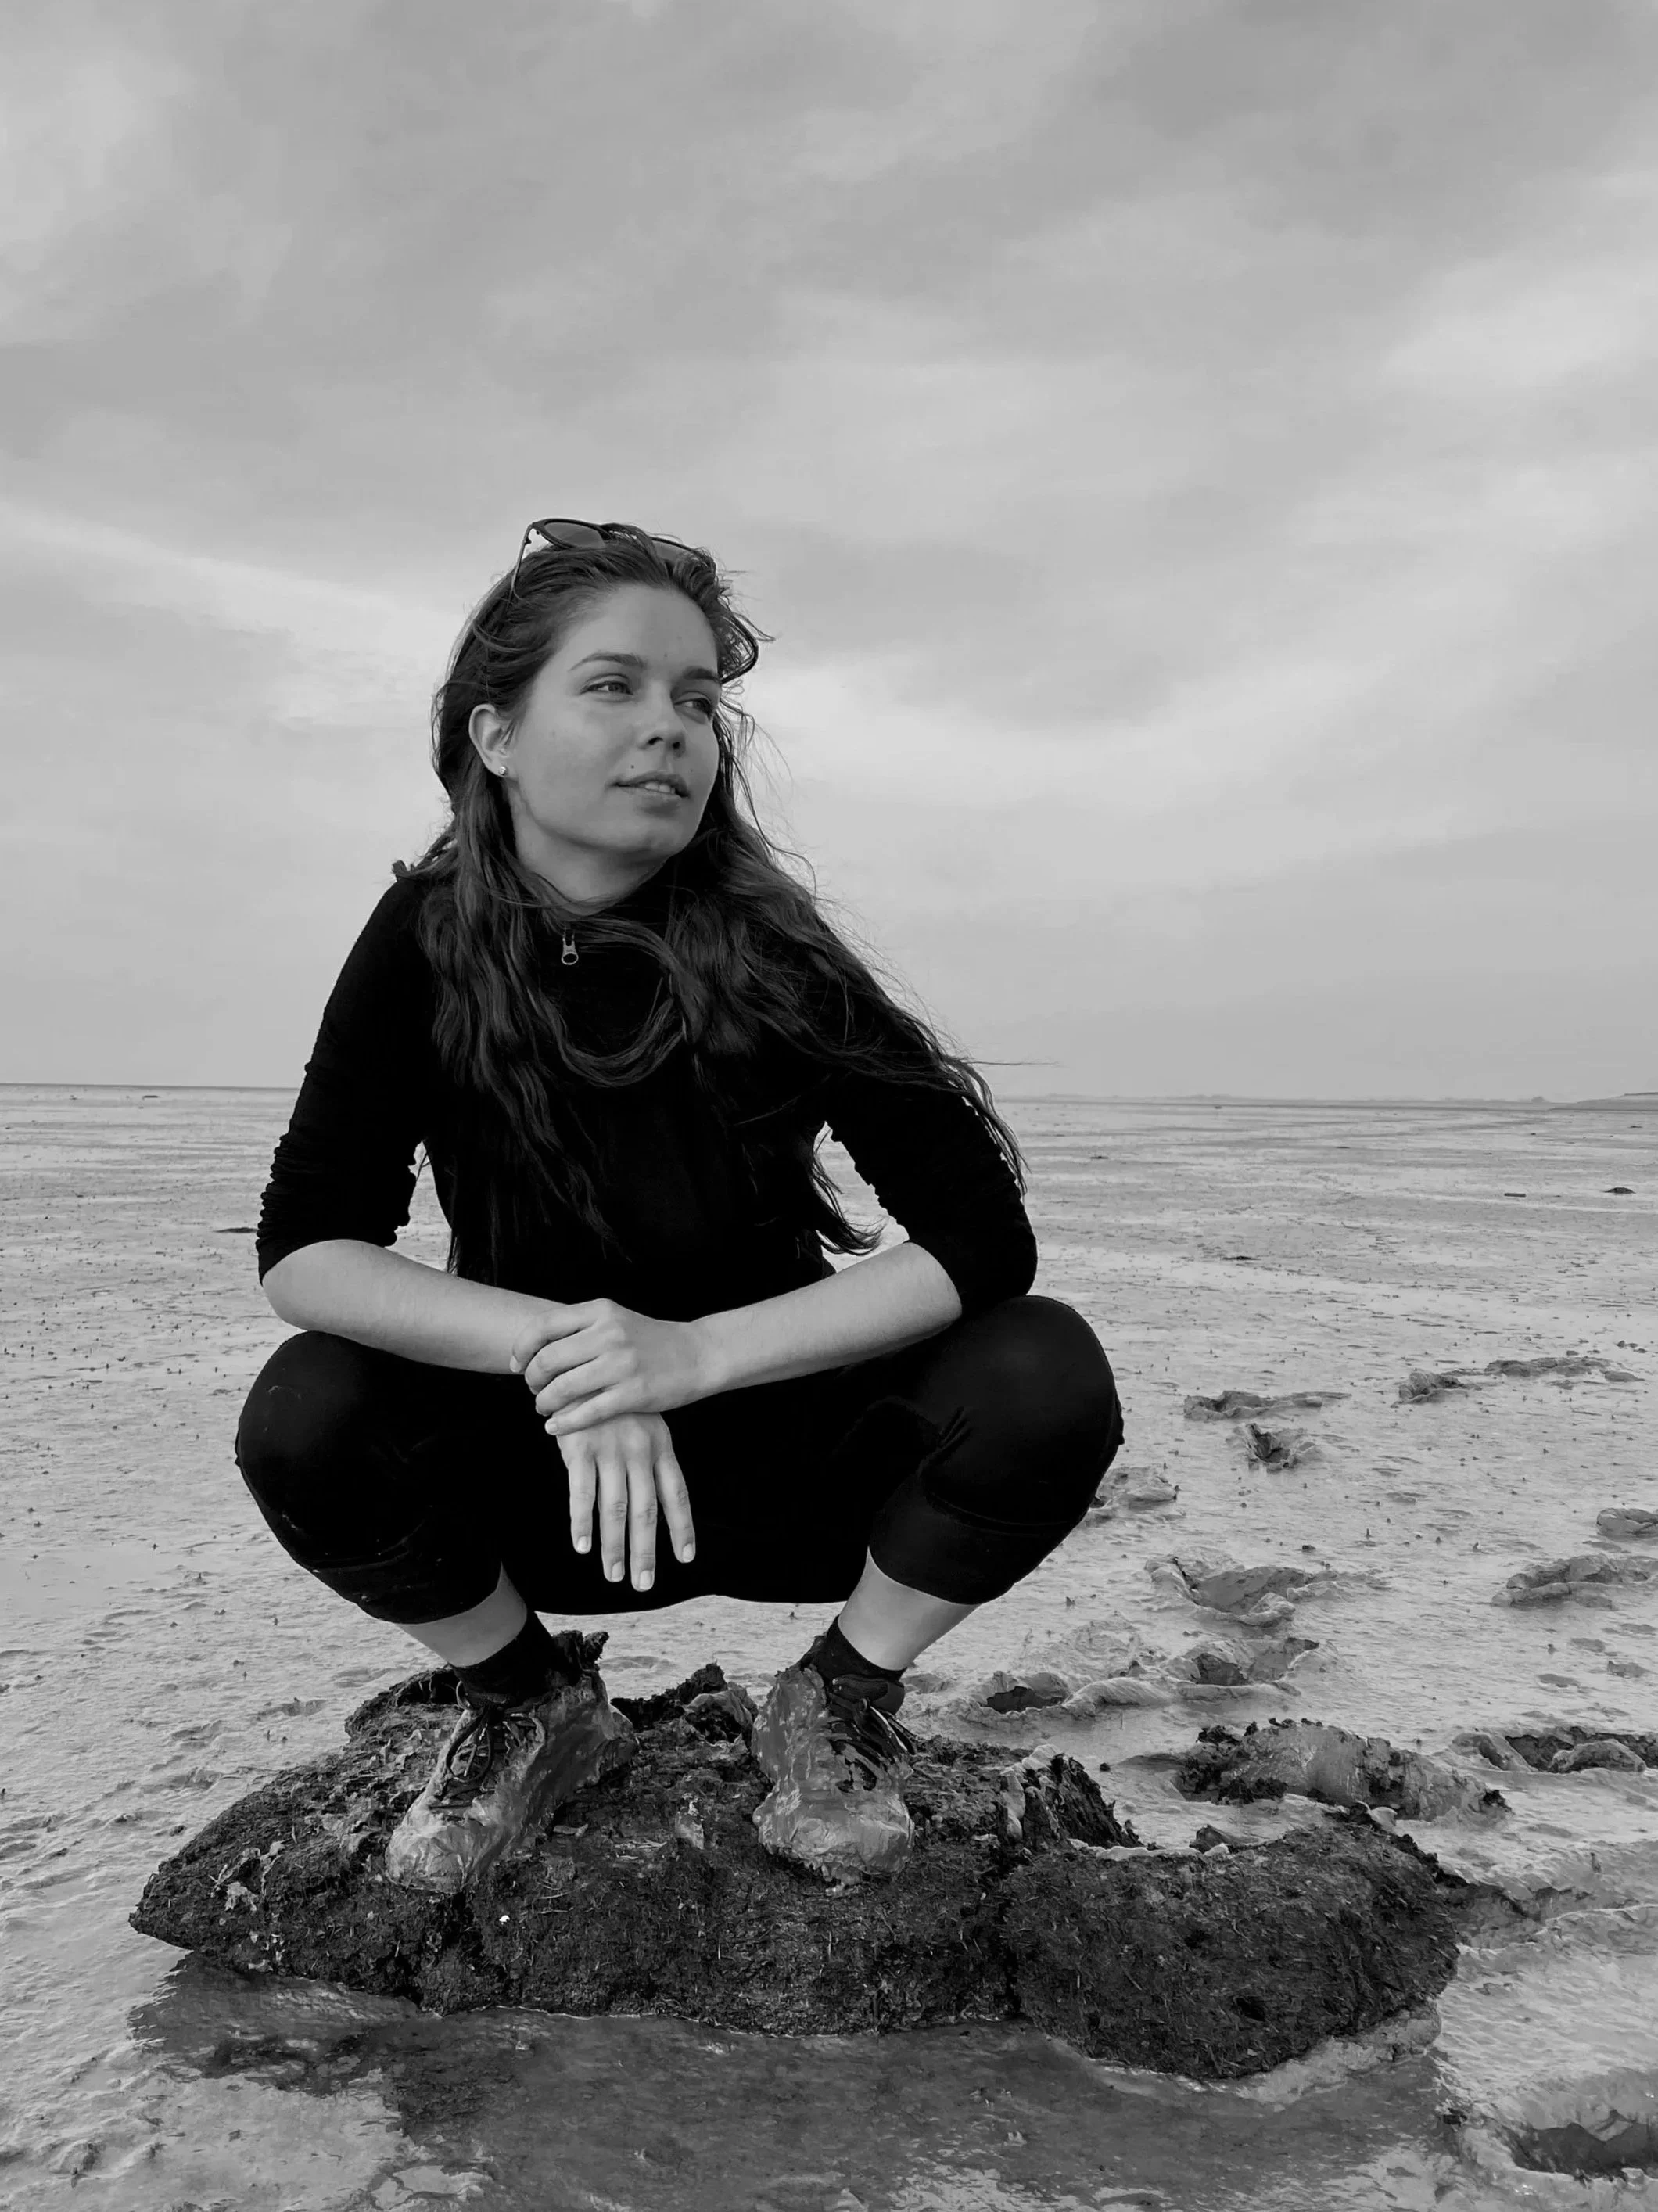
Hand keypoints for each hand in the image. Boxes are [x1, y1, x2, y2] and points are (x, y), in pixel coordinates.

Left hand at [510, 1299, 708, 1435]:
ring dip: (544, 1403)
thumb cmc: (649, 1341)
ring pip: (562, 1388)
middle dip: (532, 1380)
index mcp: (600, 1311)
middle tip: (534, 1391)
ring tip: (544, 1410)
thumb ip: (579, 1330)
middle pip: (548, 1360)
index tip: (518, 1366)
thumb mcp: (615, 1320)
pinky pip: (587, 1412)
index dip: (522, 1349)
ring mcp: (622, 1364)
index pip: (543, 1327)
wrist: (697, 1354)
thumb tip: (533, 1349)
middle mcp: (609, 1334)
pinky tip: (556, 1428)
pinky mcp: (634, 1393)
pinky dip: (564, 1423)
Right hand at [555, 1411, 694, 1590]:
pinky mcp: (580, 1448)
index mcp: (661, 1445)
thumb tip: (656, 1505)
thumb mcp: (644, 1423)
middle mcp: (640, 1451)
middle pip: (646, 1510)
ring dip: (614, 1545)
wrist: (583, 1366)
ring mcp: (610, 1449)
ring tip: (614, 1574)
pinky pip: (582, 1493)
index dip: (681, 1527)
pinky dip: (581, 1522)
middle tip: (643, 1582)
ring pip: (615, 1508)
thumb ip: (650, 1460)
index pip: (676, 1493)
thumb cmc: (615, 1401)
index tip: (685, 1557)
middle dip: (645, 1550)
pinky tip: (582, 1545)